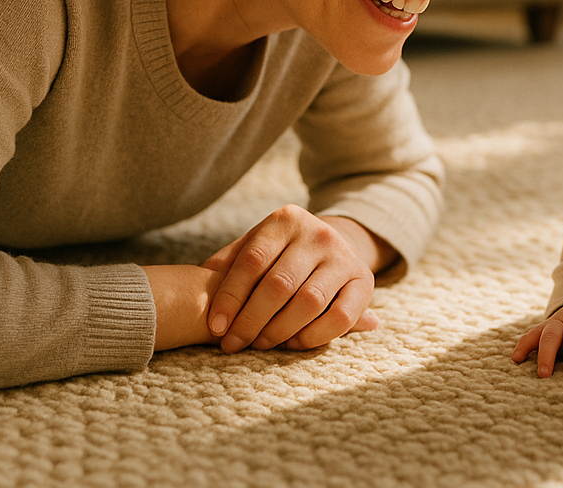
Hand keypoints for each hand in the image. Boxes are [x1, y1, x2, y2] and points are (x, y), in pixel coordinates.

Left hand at [201, 205, 380, 352]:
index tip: (217, 327)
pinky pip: (340, 317)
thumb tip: (198, 281)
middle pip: (279, 284)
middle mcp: (318, 233)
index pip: (252, 260)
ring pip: (309, 302)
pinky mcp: (364, 281)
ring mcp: (344, 256)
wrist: (331, 247)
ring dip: (280, 330)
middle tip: (234, 344)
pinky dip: (314, 336)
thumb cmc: (279, 254)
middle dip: (251, 321)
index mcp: (286, 219)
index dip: (230, 297)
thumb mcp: (254, 245)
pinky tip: (294, 343)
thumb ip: (227, 262)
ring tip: (261, 344)